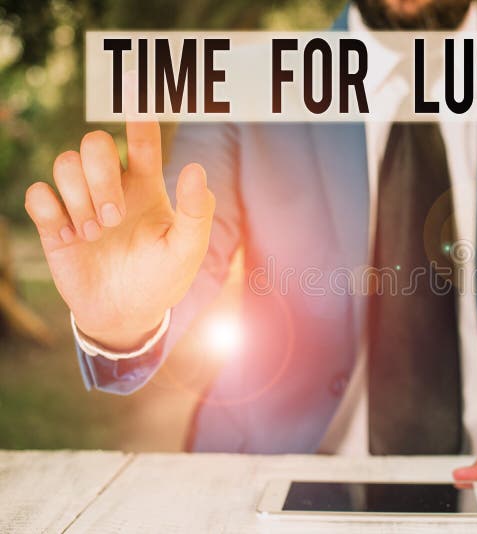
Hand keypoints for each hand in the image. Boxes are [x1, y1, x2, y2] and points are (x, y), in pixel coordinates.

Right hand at [25, 119, 214, 350]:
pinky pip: (38, 194)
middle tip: (114, 217)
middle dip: (101, 176)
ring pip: (64, 163)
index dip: (138, 118)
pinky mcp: (54, 224)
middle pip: (94, 144)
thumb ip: (196, 211)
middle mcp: (112, 186)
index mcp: (147, 185)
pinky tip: (70, 235)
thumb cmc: (162, 277)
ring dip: (79, 198)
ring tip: (96, 234)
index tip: (135, 95)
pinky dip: (52, 211)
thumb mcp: (188, 249)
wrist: (126, 314)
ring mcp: (81, 203)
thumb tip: (195, 168)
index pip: (142, 141)